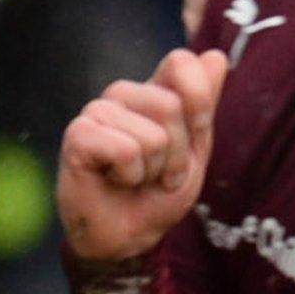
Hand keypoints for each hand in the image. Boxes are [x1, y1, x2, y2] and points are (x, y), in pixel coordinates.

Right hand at [57, 49, 228, 261]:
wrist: (127, 237)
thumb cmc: (157, 194)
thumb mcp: (195, 150)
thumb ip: (203, 104)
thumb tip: (217, 55)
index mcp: (152, 90)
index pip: (181, 61)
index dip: (200, 102)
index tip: (196, 135)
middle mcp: (122, 94)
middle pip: (170, 105)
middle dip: (177, 154)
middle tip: (160, 173)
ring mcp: (97, 111)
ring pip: (151, 135)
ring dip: (153, 170)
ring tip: (136, 178)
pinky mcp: (77, 135)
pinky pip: (126, 151)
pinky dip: (130, 176)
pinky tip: (114, 181)